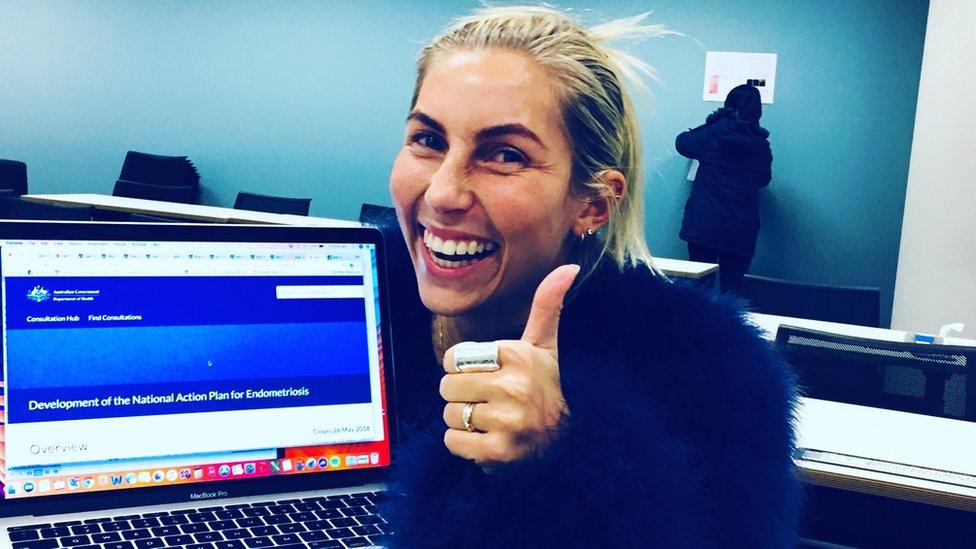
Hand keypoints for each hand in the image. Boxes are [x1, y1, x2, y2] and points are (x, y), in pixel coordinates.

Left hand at [439, 264, 579, 469]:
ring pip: (449, 414)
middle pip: (447, 386)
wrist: (568, 440)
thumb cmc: (547, 385)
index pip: (454, 358)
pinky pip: (453, 442)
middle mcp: (512, 387)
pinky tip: (487, 439)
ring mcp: (506, 421)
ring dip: (463, 421)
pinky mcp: (497, 452)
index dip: (464, 368)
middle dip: (461, 395)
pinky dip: (464, 445)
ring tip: (490, 420)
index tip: (488, 375)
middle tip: (488, 400)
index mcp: (518, 355)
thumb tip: (569, 267)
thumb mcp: (545, 345)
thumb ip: (547, 304)